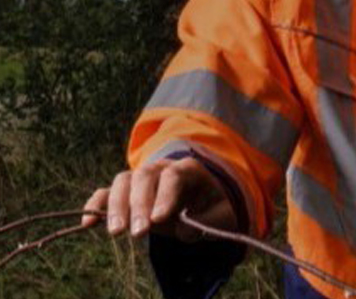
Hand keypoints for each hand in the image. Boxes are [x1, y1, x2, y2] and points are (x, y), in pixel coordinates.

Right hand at [81, 156, 237, 240]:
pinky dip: (95, 205)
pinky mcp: (126, 193)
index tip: (158, 220)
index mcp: (188, 169)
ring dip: (116, 205)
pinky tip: (87, 224)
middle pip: (145, 176)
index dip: (165, 196)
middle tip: (138, 233)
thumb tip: (183, 229)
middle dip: (139, 204)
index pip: (173, 176)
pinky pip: (106, 192)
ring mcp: (141, 178)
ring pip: (124, 181)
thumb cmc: (211, 207)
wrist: (200, 200)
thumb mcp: (222, 214)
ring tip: (116, 232)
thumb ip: (209, 220)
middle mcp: (162, 168)